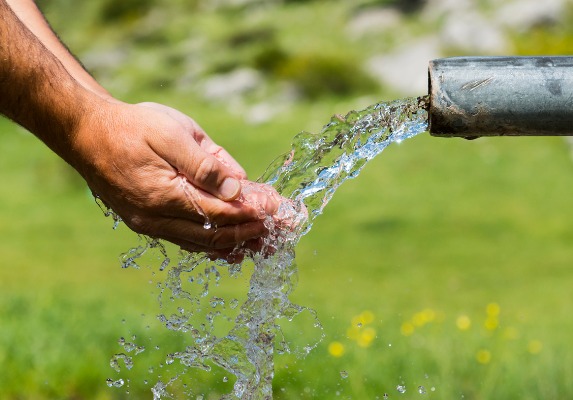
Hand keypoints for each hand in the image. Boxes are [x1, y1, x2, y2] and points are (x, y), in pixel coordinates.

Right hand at [70, 100, 280, 254]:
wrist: (86, 133)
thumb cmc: (132, 126)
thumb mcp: (172, 133)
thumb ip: (206, 163)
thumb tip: (238, 188)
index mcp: (165, 196)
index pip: (221, 214)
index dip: (253, 213)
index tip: (279, 210)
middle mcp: (157, 220)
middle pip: (216, 235)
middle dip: (252, 232)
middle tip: (282, 230)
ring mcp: (151, 225)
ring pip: (203, 244)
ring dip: (237, 242)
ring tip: (267, 242)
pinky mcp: (148, 223)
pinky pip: (188, 241)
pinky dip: (214, 244)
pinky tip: (234, 246)